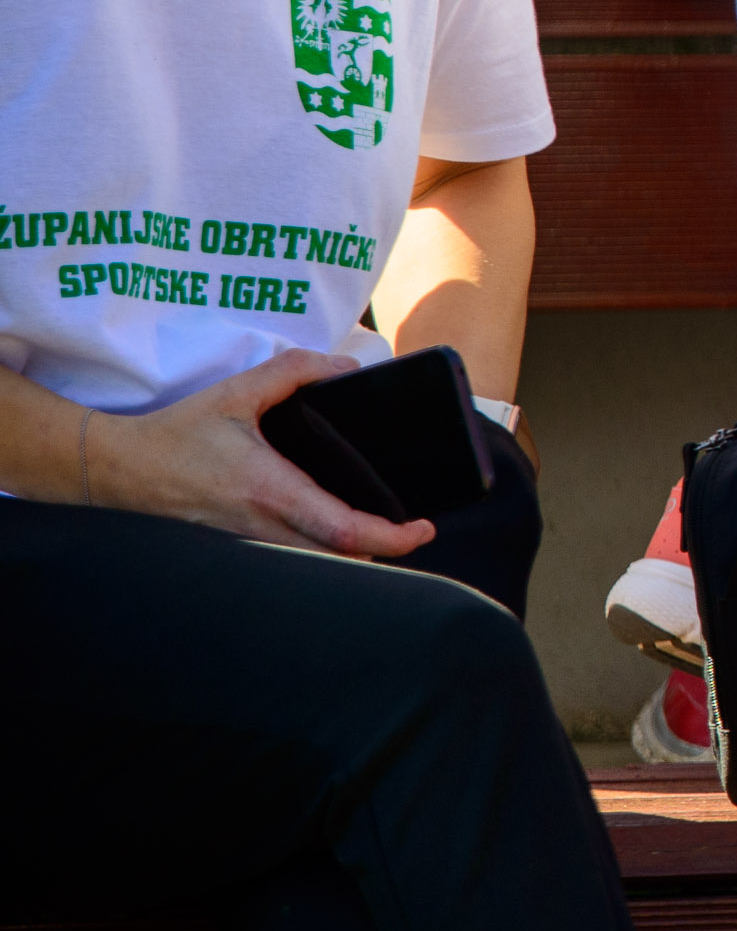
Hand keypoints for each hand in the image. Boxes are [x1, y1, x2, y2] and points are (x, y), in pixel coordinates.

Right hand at [84, 351, 440, 558]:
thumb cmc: (177, 433)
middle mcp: (264, 528)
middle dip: (383, 549)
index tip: (423, 528)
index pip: (345, 532)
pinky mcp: (238, 547)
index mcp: (271, 492)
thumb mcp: (237, 393)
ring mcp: (249, 545)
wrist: (120, 468)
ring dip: (353, 551)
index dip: (392, 538)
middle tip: (410, 525)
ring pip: (317, 563)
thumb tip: (345, 366)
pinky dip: (322, 550)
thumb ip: (293, 372)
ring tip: (382, 525)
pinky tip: (335, 528)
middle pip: (341, 559)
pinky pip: (292, 558)